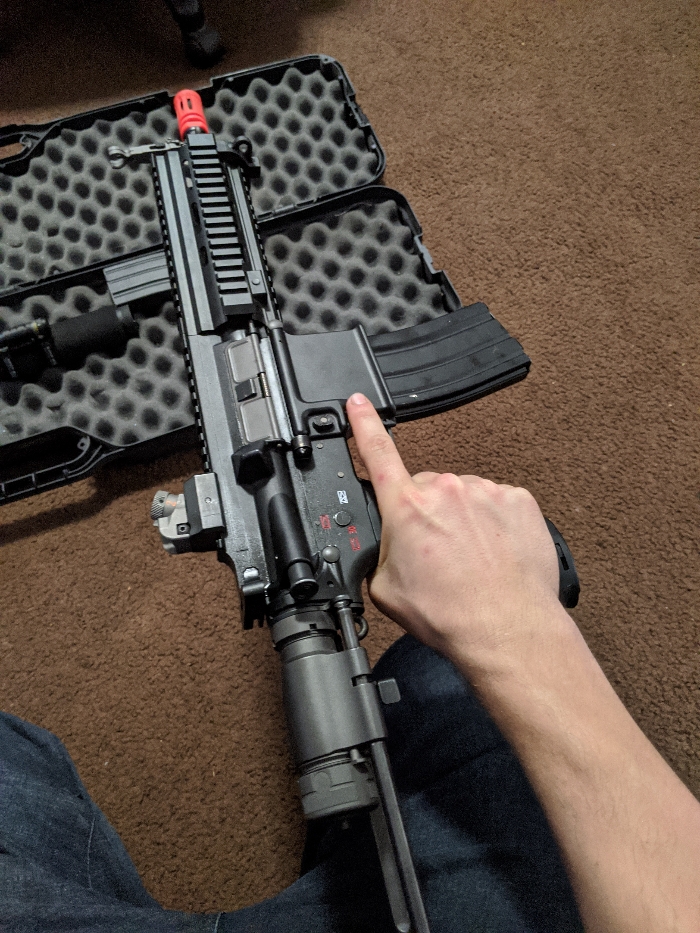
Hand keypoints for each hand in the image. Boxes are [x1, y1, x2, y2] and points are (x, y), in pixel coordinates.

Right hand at [346, 393, 564, 667]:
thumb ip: (378, 556)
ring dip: (462, 521)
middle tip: (436, 556)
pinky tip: (492, 554)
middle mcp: (445, 491)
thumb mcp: (385, 591)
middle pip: (425, 490)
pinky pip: (496, 504)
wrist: (506, 627)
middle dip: (425, 515)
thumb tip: (383, 549)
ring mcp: (485, 492)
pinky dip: (493, 525)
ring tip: (469, 561)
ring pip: (463, 497)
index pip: (377, 452)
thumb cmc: (451, 613)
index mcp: (407, 508)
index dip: (363, 424)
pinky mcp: (518, 501)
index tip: (357, 403)